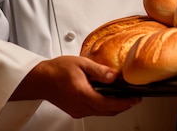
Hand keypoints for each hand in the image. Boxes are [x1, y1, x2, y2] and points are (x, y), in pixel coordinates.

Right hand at [11, 55, 141, 117]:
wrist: (41, 79)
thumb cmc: (57, 69)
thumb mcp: (81, 63)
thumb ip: (99, 70)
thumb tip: (115, 76)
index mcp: (82, 94)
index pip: (108, 104)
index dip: (124, 103)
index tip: (135, 99)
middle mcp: (80, 106)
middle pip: (107, 111)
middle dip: (123, 106)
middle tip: (135, 97)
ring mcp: (78, 110)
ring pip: (102, 113)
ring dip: (115, 107)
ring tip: (125, 97)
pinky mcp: (76, 111)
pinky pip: (94, 111)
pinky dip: (105, 106)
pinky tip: (108, 98)